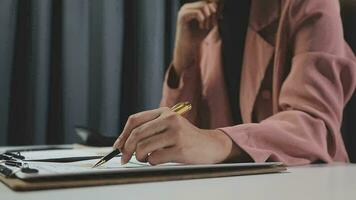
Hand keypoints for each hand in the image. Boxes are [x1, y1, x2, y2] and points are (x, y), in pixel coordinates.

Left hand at [114, 107, 239, 164]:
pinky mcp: (180, 148)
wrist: (210, 145)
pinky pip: (154, 158)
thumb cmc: (185, 138)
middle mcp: (170, 119)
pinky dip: (152, 162)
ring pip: (143, 147)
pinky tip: (159, 160)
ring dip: (140, 157)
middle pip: (137, 133)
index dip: (123, 134)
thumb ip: (150, 130)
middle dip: (127, 148)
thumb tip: (123, 144)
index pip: (135, 120)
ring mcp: (176, 133)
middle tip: (124, 158)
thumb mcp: (169, 126)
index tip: (118, 146)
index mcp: (164, 112)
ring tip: (146, 158)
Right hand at [173, 1, 218, 76]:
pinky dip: (203, 20)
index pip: (207, 2)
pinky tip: (202, 27)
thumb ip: (213, 14)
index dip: (215, 10)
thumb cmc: (197, 37)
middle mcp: (187, 7)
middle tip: (212, 25)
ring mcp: (184, 10)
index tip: (217, 21)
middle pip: (206, 3)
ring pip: (203, 6)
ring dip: (208, 17)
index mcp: (192, 7)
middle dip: (212, 14)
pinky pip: (198, 12)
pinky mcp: (182, 15)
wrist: (188, 47)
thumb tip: (220, 4)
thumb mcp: (208, 24)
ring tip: (207, 27)